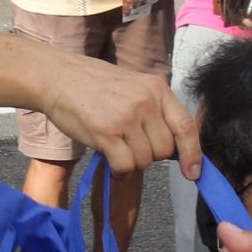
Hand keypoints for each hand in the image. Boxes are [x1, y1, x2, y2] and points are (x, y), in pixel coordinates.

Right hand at [41, 56, 198, 179]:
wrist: (58, 78)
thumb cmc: (95, 86)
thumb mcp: (134, 88)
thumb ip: (155, 111)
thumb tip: (176, 150)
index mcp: (157, 89)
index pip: (186, 126)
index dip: (193, 154)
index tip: (193, 173)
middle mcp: (146, 102)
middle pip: (165, 151)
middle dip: (149, 155)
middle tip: (129, 143)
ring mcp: (126, 117)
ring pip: (145, 161)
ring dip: (131, 162)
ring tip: (115, 146)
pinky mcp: (106, 133)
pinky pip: (125, 167)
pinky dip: (119, 172)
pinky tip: (108, 159)